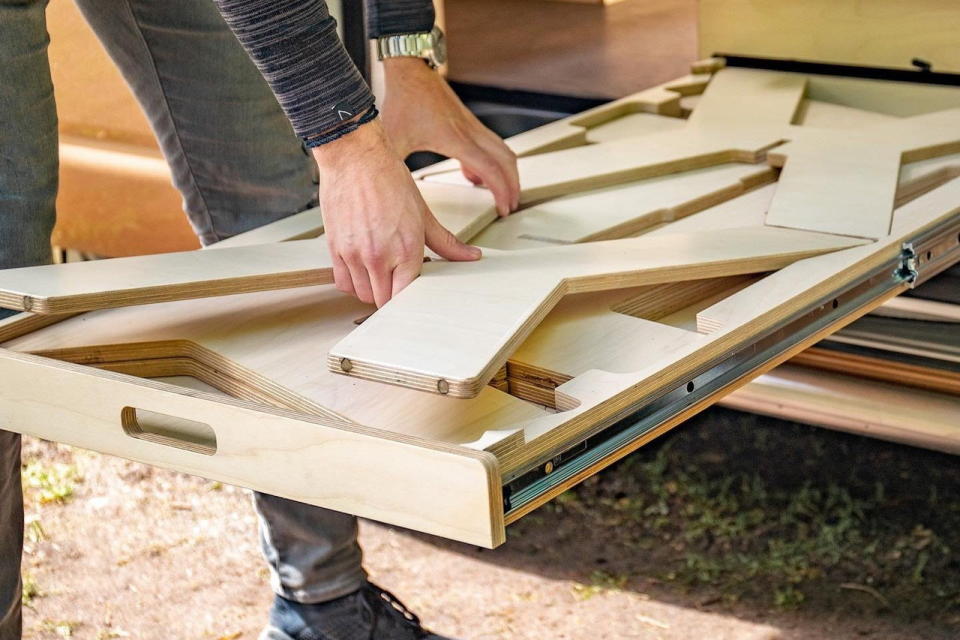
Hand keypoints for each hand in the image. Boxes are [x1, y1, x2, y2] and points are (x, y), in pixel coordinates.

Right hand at [313, 119, 480, 307]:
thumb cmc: (388, 179)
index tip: (412, 292)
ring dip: (372, 289)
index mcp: (406, 249)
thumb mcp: (423, 214)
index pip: (407, 296)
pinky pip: (343, 283)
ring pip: (363, 294)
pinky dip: (353, 282)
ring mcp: (355, 255)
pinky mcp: (335, 249)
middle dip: (391, 295)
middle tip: (397, 279)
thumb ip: (447, 242)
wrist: (355, 156)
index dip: (410, 297)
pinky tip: (362, 268)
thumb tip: (471, 256)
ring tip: (380, 271)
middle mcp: (379, 256)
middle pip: (384, 301)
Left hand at [380, 57, 519, 215]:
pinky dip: (493, 162)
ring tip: (502, 193)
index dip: (501, 191)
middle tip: (509, 206)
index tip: (502, 208)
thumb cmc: (403, 99)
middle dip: (513, 186)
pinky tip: (473, 174)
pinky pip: (491, 145)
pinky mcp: (468, 121)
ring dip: (508, 173)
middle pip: (506, 161)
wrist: (409, 69)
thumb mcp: (393, 140)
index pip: (489, 169)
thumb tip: (391, 190)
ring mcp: (471, 125)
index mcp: (454, 139)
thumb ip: (393, 167)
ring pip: (503, 151)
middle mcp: (469, 131)